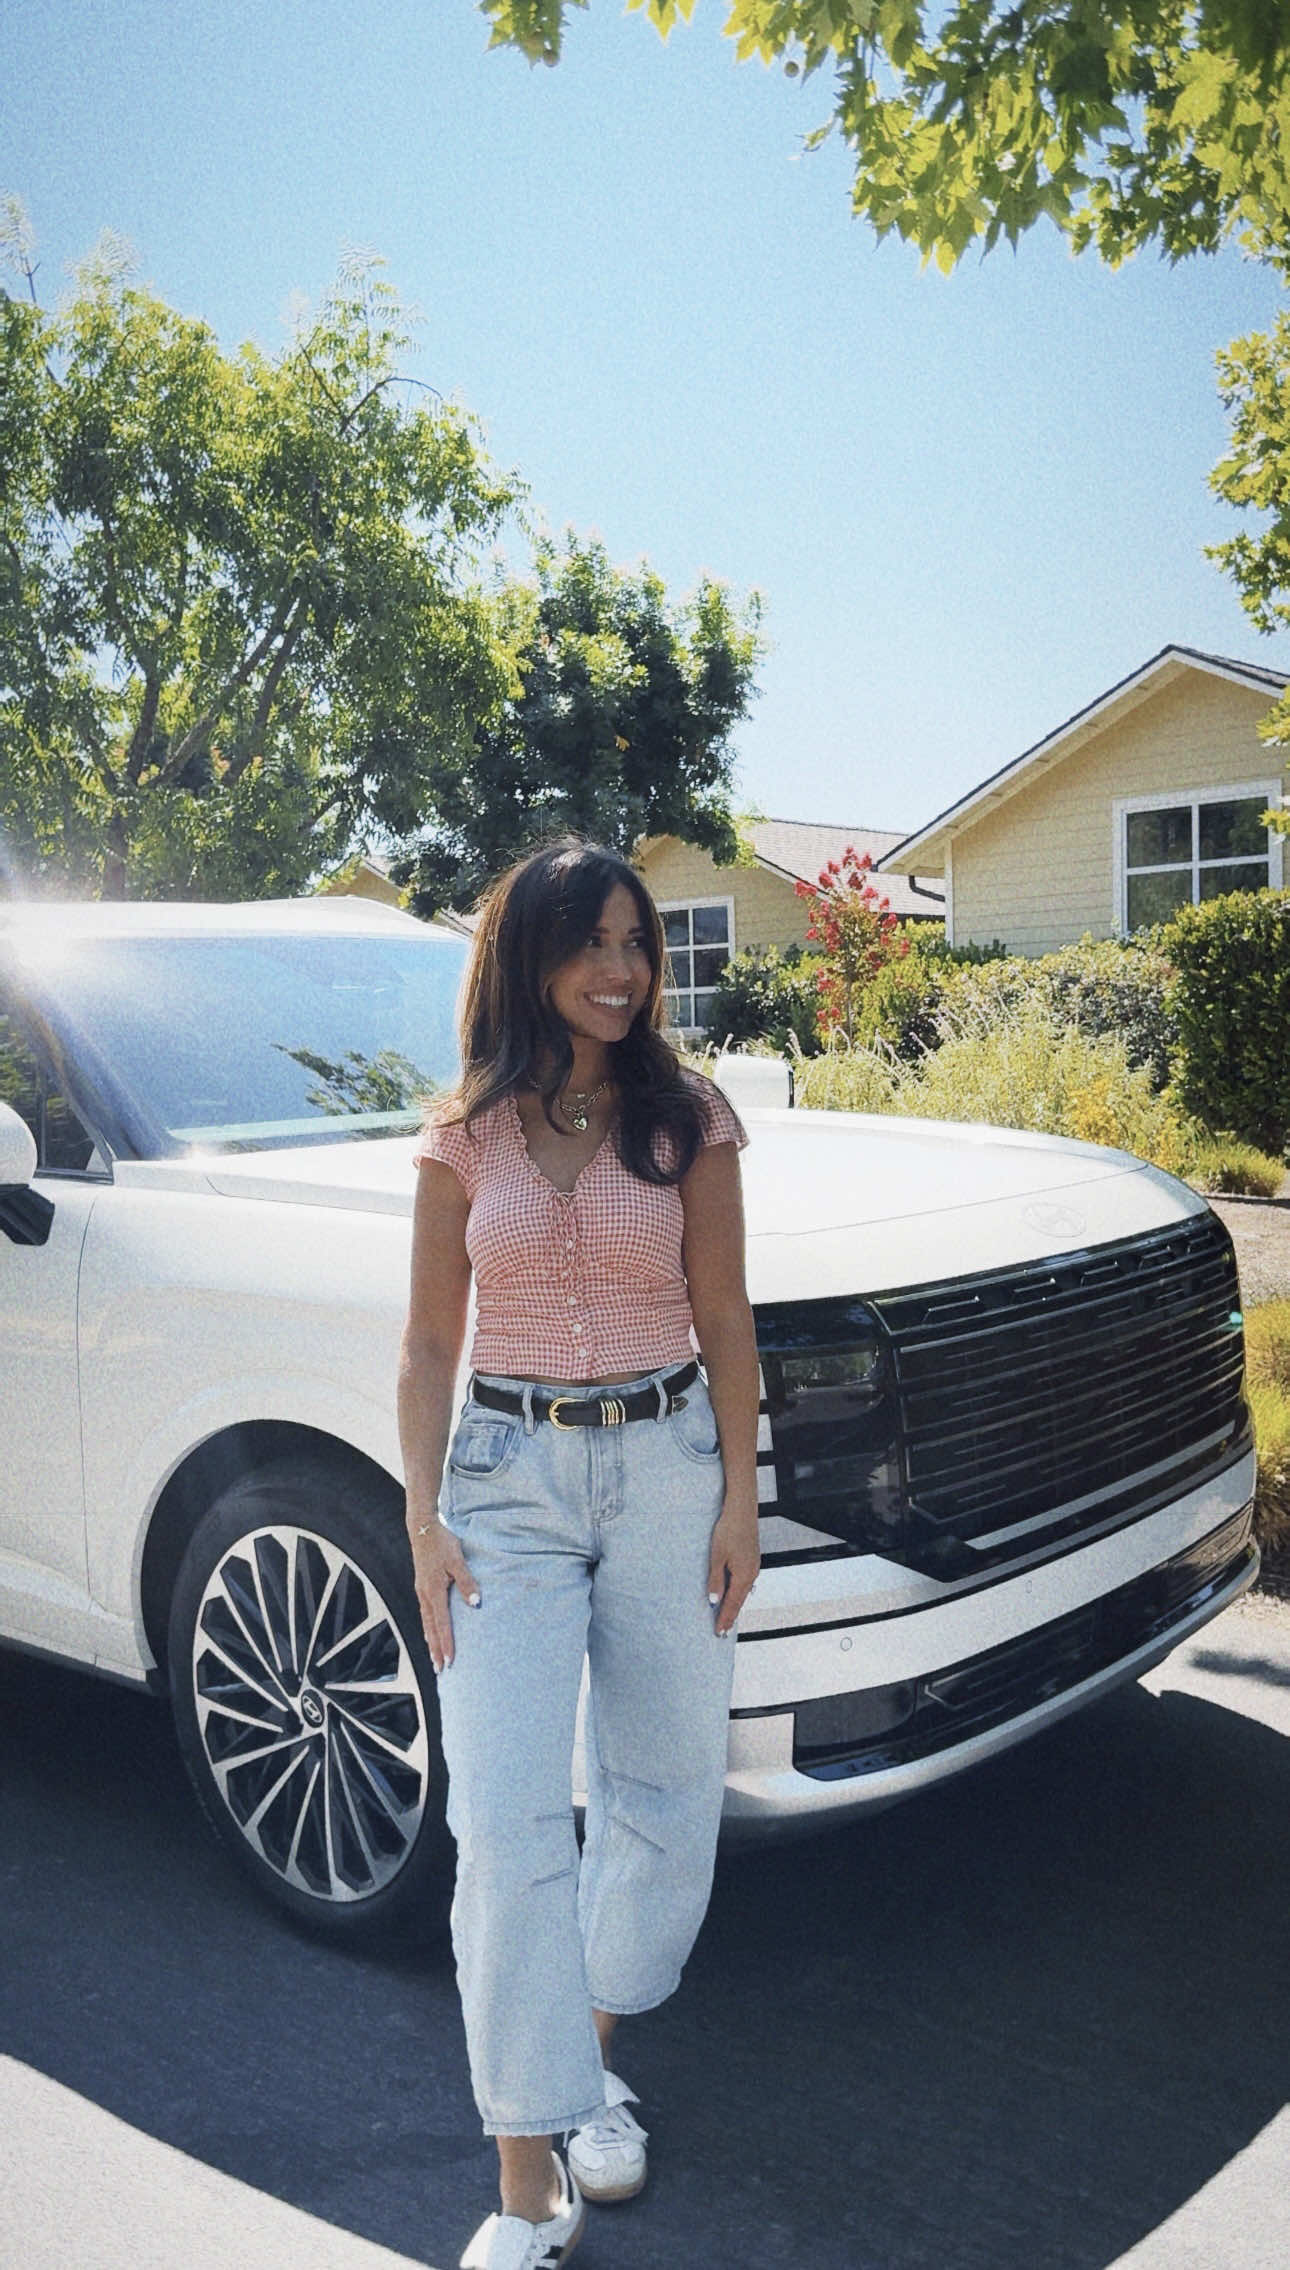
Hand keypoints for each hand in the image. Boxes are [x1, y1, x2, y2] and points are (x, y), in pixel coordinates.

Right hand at [408, 1516, 478, 1672]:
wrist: (422, 1528)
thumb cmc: (441, 1542)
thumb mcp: (457, 1560)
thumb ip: (467, 1582)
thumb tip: (476, 1603)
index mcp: (433, 1591)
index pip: (442, 1623)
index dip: (447, 1643)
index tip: (451, 1660)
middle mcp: (424, 1594)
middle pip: (431, 1628)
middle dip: (436, 1650)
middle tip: (441, 1670)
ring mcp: (421, 1591)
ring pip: (426, 1622)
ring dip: (431, 1641)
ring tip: (434, 1658)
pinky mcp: (421, 1586)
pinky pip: (425, 1613)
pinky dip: (428, 1627)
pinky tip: (430, 1632)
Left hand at [707, 1498, 759, 1636]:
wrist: (741, 1511)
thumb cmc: (728, 1531)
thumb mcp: (717, 1557)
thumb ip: (716, 1580)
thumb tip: (714, 1601)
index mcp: (744, 1576)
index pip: (732, 1604)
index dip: (725, 1619)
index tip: (719, 1632)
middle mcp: (752, 1574)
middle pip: (739, 1601)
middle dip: (730, 1616)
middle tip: (722, 1632)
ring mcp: (753, 1567)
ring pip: (743, 1592)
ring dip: (734, 1605)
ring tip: (726, 1617)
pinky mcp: (751, 1560)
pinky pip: (745, 1582)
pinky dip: (738, 1593)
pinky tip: (733, 1594)